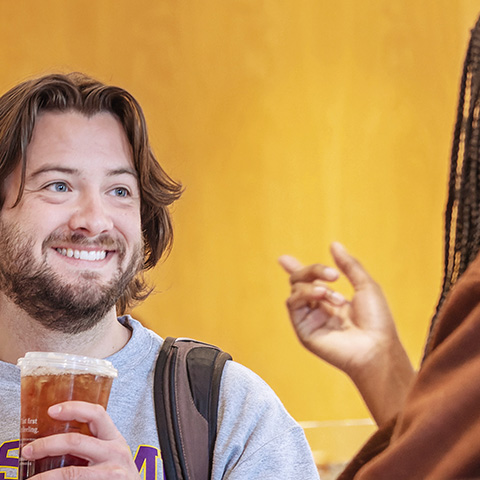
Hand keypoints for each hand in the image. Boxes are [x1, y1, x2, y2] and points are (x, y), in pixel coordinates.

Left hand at [21, 401, 140, 478]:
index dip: (74, 408)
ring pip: (70, 471)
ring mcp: (111, 473)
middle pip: (76, 441)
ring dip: (44, 477)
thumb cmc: (118, 475)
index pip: (96, 414)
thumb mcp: (112, 454)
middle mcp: (115, 452)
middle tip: (28, 451)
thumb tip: (55, 439)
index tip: (52, 410)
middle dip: (46, 445)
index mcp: (114, 438)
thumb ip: (92, 444)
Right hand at [279, 242, 414, 424]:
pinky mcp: (303, 330)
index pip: (308, 281)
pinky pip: (293, 303)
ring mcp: (309, 319)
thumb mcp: (365, 285)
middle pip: (299, 280)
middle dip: (312, 270)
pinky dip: (305, 294)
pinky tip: (322, 296)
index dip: (295, 269)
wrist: (376, 346)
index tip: (284, 259)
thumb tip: (334, 244)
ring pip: (295, 289)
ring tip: (335, 295)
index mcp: (330, 300)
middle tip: (333, 275)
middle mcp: (317, 309)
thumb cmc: (376, 320)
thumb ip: (348, 265)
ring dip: (314, 285)